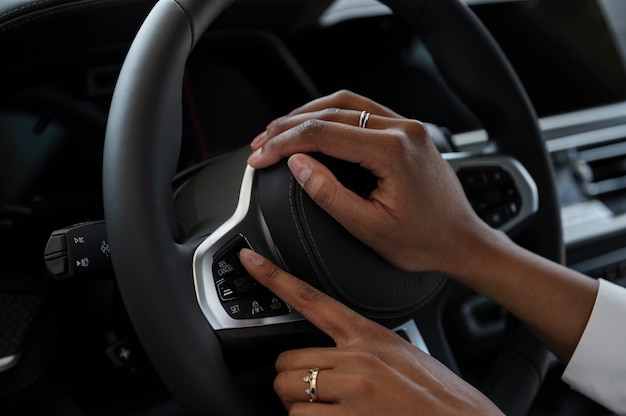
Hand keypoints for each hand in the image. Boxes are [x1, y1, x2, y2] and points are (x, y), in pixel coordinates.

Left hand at [239, 248, 503, 414]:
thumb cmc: (441, 398)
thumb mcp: (404, 356)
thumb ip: (365, 349)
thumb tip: (333, 356)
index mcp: (369, 336)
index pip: (312, 298)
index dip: (275, 277)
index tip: (251, 260)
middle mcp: (357, 359)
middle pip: (286, 361)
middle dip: (292, 381)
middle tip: (314, 394)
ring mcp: (352, 391)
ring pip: (289, 394)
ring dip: (300, 408)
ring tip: (331, 413)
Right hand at [246, 90, 494, 275]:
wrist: (462, 241)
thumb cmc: (424, 240)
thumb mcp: (369, 228)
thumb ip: (329, 193)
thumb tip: (298, 164)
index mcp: (392, 151)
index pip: (322, 133)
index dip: (283, 143)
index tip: (260, 157)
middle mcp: (402, 129)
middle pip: (331, 111)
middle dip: (288, 125)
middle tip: (261, 143)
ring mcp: (407, 127)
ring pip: (346, 103)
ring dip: (308, 114)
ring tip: (279, 131)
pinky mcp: (407, 131)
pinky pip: (362, 111)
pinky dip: (331, 115)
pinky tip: (314, 126)